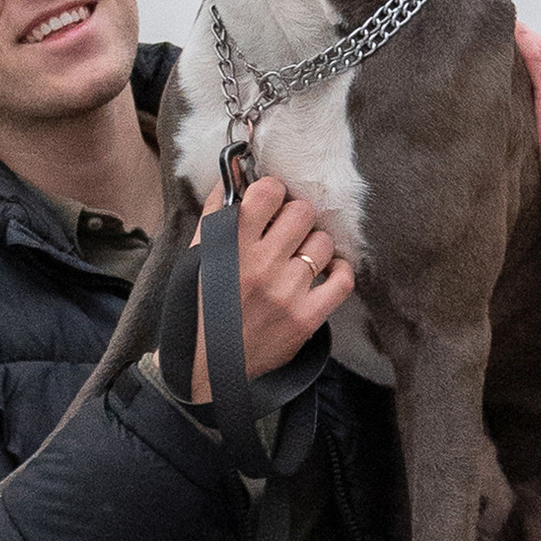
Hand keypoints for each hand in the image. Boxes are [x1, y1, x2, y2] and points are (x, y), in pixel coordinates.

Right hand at [189, 171, 354, 391]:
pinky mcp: (306, 318)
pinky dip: (338, 271)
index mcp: (228, 245)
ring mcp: (285, 292)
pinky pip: (342, 279)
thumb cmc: (202, 306)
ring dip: (313, 246)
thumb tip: (237, 175)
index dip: (272, 192)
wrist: (207, 366)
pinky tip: (325, 272)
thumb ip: (217, 213)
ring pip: (323, 242)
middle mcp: (258, 265)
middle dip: (295, 218)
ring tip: (299, 258)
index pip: (268, 190)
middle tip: (286, 232)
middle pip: (302, 212)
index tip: (270, 203)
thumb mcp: (198, 255)